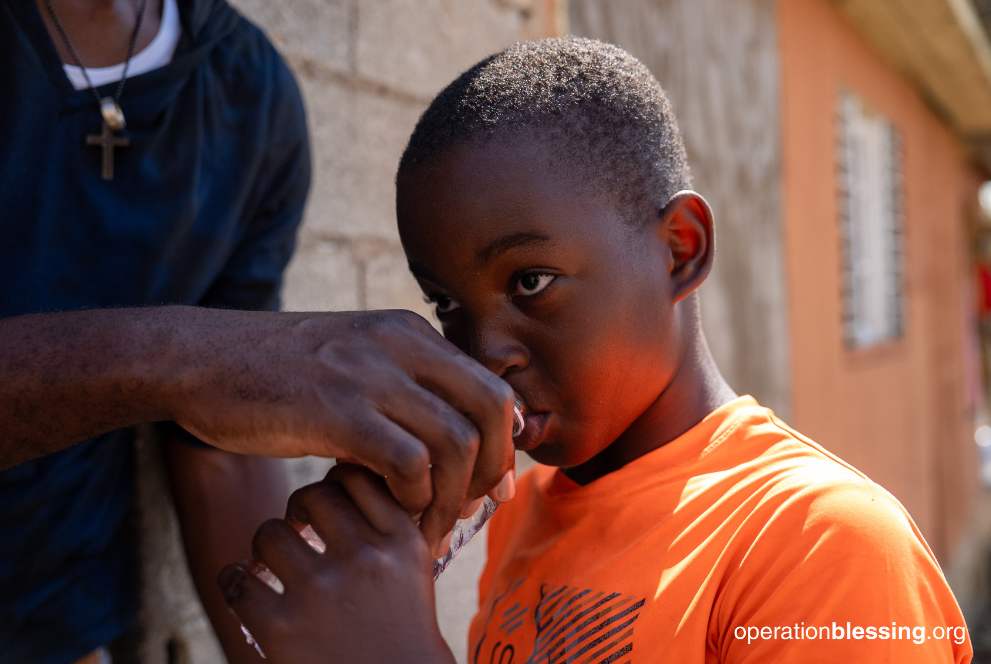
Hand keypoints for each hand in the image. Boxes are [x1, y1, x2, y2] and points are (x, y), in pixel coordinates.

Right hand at [173, 307, 516, 550]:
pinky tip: (394, 510)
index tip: (494, 485)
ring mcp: (369, 375)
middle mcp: (400, 345)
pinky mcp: (337, 410)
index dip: (506, 443)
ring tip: (429, 522)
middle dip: (492, 468)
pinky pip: (408, 463)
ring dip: (452, 496)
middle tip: (473, 507)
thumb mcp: (355, 360)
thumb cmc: (279, 374)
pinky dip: (413, 498)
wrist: (202, 360)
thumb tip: (454, 442)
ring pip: (455, 442)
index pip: (491, 387)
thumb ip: (404, 386)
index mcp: (410, 332)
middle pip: (490, 409)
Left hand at [218, 464, 454, 663]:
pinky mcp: (281, 629)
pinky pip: (238, 581)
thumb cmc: (402, 631)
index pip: (356, 477)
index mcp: (402, 542)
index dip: (335, 484)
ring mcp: (322, 592)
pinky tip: (244, 588)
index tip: (328, 505)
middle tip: (297, 529)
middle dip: (300, 508)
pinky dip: (234, 581)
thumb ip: (389, 525)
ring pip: (270, 532)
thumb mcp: (414, 571)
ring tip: (272, 565)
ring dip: (267, 545)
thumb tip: (343, 475)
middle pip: (314, 496)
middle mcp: (366, 558)